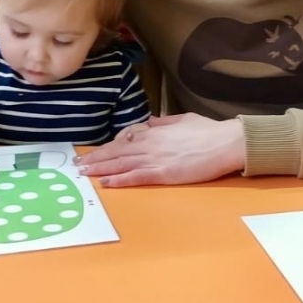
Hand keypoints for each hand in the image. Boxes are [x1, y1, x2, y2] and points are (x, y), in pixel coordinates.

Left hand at [74, 114, 245, 186]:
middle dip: (95, 158)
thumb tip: (151, 123)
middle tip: (77, 164)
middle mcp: (150, 143)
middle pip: (116, 151)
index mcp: (155, 131)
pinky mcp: (163, 173)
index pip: (124, 139)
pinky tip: (106, 183)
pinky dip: (119, 180)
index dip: (107, 146)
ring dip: (100, 168)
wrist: (225, 142)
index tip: (95, 151)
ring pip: (121, 163)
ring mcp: (155, 158)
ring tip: (83, 173)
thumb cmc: (209, 131)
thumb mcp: (183, 120)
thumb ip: (165, 122)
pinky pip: (136, 177)